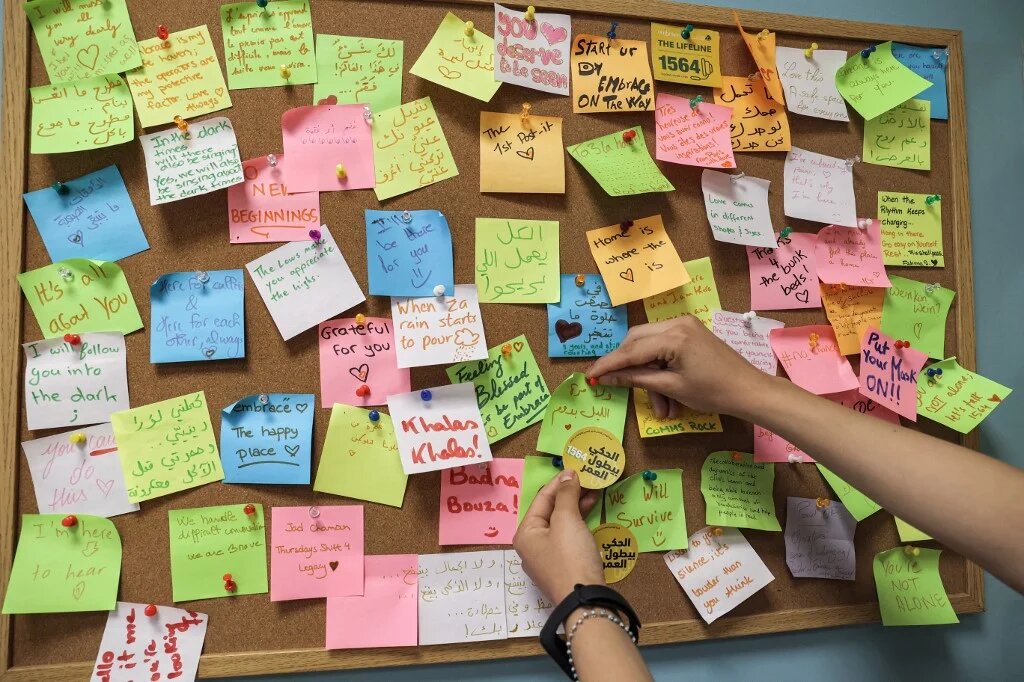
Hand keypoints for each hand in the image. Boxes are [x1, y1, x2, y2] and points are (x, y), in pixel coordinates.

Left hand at [513, 469, 603, 603]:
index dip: (560, 483)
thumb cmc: (570, 556)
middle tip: (589, 481)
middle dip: (569, 495)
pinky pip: (567, 538)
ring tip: (593, 493)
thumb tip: (569, 476)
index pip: (542, 499)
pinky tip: (590, 516)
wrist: (585, 601)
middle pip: (550, 512)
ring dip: (576, 508)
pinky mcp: (562, 568)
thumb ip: (567, 495)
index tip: (576, 470)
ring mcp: (546, 559)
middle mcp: (531, 546)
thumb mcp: (567, 521)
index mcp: (525, 533)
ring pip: (560, 525)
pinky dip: (578, 525)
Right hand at [588, 316, 770, 418]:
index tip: (590, 375)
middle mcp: (677, 322)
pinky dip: (660, 368)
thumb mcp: (671, 388)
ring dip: (649, 375)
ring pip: (649, 345)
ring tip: (662, 408)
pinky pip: (664, 346)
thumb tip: (606, 378)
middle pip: (636, 340)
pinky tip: (667, 393)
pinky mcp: (690, 332)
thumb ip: (635, 378)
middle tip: (617, 386)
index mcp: (673, 335)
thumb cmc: (713, 392)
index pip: (631, 349)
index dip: (608, 364)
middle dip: (627, 366)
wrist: (749, 390)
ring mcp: (685, 325)